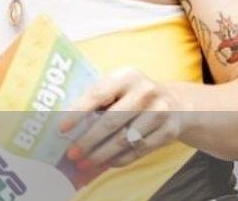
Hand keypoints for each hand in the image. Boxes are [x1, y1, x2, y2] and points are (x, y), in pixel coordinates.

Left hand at [58, 67, 183, 170]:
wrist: (176, 103)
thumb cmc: (135, 95)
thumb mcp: (120, 87)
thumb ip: (98, 99)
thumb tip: (68, 123)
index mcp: (128, 75)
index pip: (98, 94)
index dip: (78, 111)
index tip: (62, 128)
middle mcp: (146, 91)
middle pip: (111, 121)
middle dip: (88, 140)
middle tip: (72, 154)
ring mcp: (160, 111)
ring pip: (125, 139)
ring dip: (102, 154)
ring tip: (86, 163)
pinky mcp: (169, 131)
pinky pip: (139, 151)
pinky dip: (120, 159)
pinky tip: (107, 163)